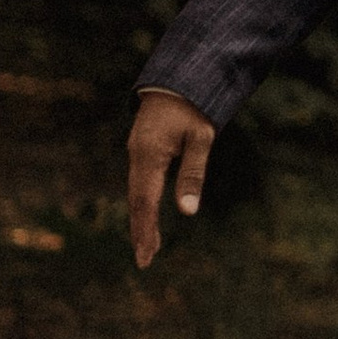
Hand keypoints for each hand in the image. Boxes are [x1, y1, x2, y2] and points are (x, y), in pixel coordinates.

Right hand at [128, 90, 214, 266]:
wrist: (177, 78)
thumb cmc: (193, 107)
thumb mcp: (201, 138)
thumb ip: (193, 173)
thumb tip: (187, 210)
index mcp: (149, 155)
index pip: (145, 201)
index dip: (145, 230)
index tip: (146, 255)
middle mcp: (137, 156)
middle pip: (136, 201)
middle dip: (141, 230)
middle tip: (145, 260)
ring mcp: (137, 153)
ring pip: (136, 193)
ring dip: (141, 219)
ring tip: (147, 246)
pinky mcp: (142, 150)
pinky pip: (139, 183)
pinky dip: (142, 203)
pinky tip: (147, 217)